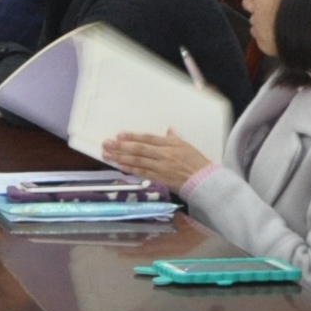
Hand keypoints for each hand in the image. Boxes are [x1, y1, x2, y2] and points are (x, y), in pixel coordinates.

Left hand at [98, 131, 212, 188]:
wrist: (204, 180)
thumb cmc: (197, 162)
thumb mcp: (186, 145)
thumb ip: (174, 137)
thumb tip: (169, 129)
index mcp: (170, 144)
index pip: (148, 139)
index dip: (133, 137)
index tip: (119, 135)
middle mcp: (163, 155)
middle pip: (139, 149)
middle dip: (121, 147)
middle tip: (106, 143)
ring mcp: (160, 167)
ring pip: (138, 161)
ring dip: (121, 158)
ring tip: (107, 154)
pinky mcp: (160, 179)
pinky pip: (142, 173)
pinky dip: (130, 169)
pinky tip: (120, 166)